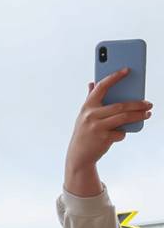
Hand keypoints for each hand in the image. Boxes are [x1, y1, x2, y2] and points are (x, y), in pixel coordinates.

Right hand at [66, 69, 152, 196]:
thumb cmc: (84, 134)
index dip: (114, 77)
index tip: (126, 70)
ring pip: (123, 118)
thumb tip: (92, 83)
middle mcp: (90, 115)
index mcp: (87, 107)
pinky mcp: (102, 138)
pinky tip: (123, 133)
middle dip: (137, 104)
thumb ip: (90, 99)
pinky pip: (120, 133)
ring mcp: (96, 127)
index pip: (102, 87)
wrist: (78, 157)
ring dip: (138, 116)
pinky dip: (123, 133)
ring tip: (147, 114)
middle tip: (148, 104)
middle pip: (120, 105)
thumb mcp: (84, 116)